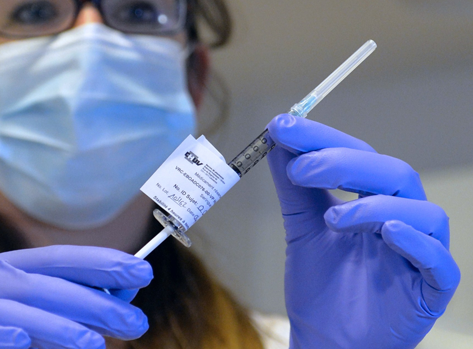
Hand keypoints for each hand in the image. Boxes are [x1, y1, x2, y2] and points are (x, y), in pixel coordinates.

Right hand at [0, 245, 152, 348]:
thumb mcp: (32, 312)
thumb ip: (68, 307)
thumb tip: (121, 301)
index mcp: (9, 266)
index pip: (61, 258)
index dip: (101, 262)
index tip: (141, 272)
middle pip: (46, 285)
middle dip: (94, 303)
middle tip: (133, 323)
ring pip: (15, 311)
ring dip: (57, 328)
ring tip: (94, 345)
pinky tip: (21, 343)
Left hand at [266, 114, 459, 348]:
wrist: (327, 340)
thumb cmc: (321, 285)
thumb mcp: (302, 229)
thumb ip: (294, 189)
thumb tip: (277, 140)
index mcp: (373, 200)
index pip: (357, 156)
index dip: (322, 139)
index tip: (283, 127)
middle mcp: (401, 218)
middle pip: (391, 173)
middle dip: (344, 164)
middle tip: (301, 169)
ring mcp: (419, 252)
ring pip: (421, 211)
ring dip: (374, 206)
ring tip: (332, 219)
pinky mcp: (431, 288)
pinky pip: (438, 260)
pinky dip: (414, 241)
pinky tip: (386, 234)